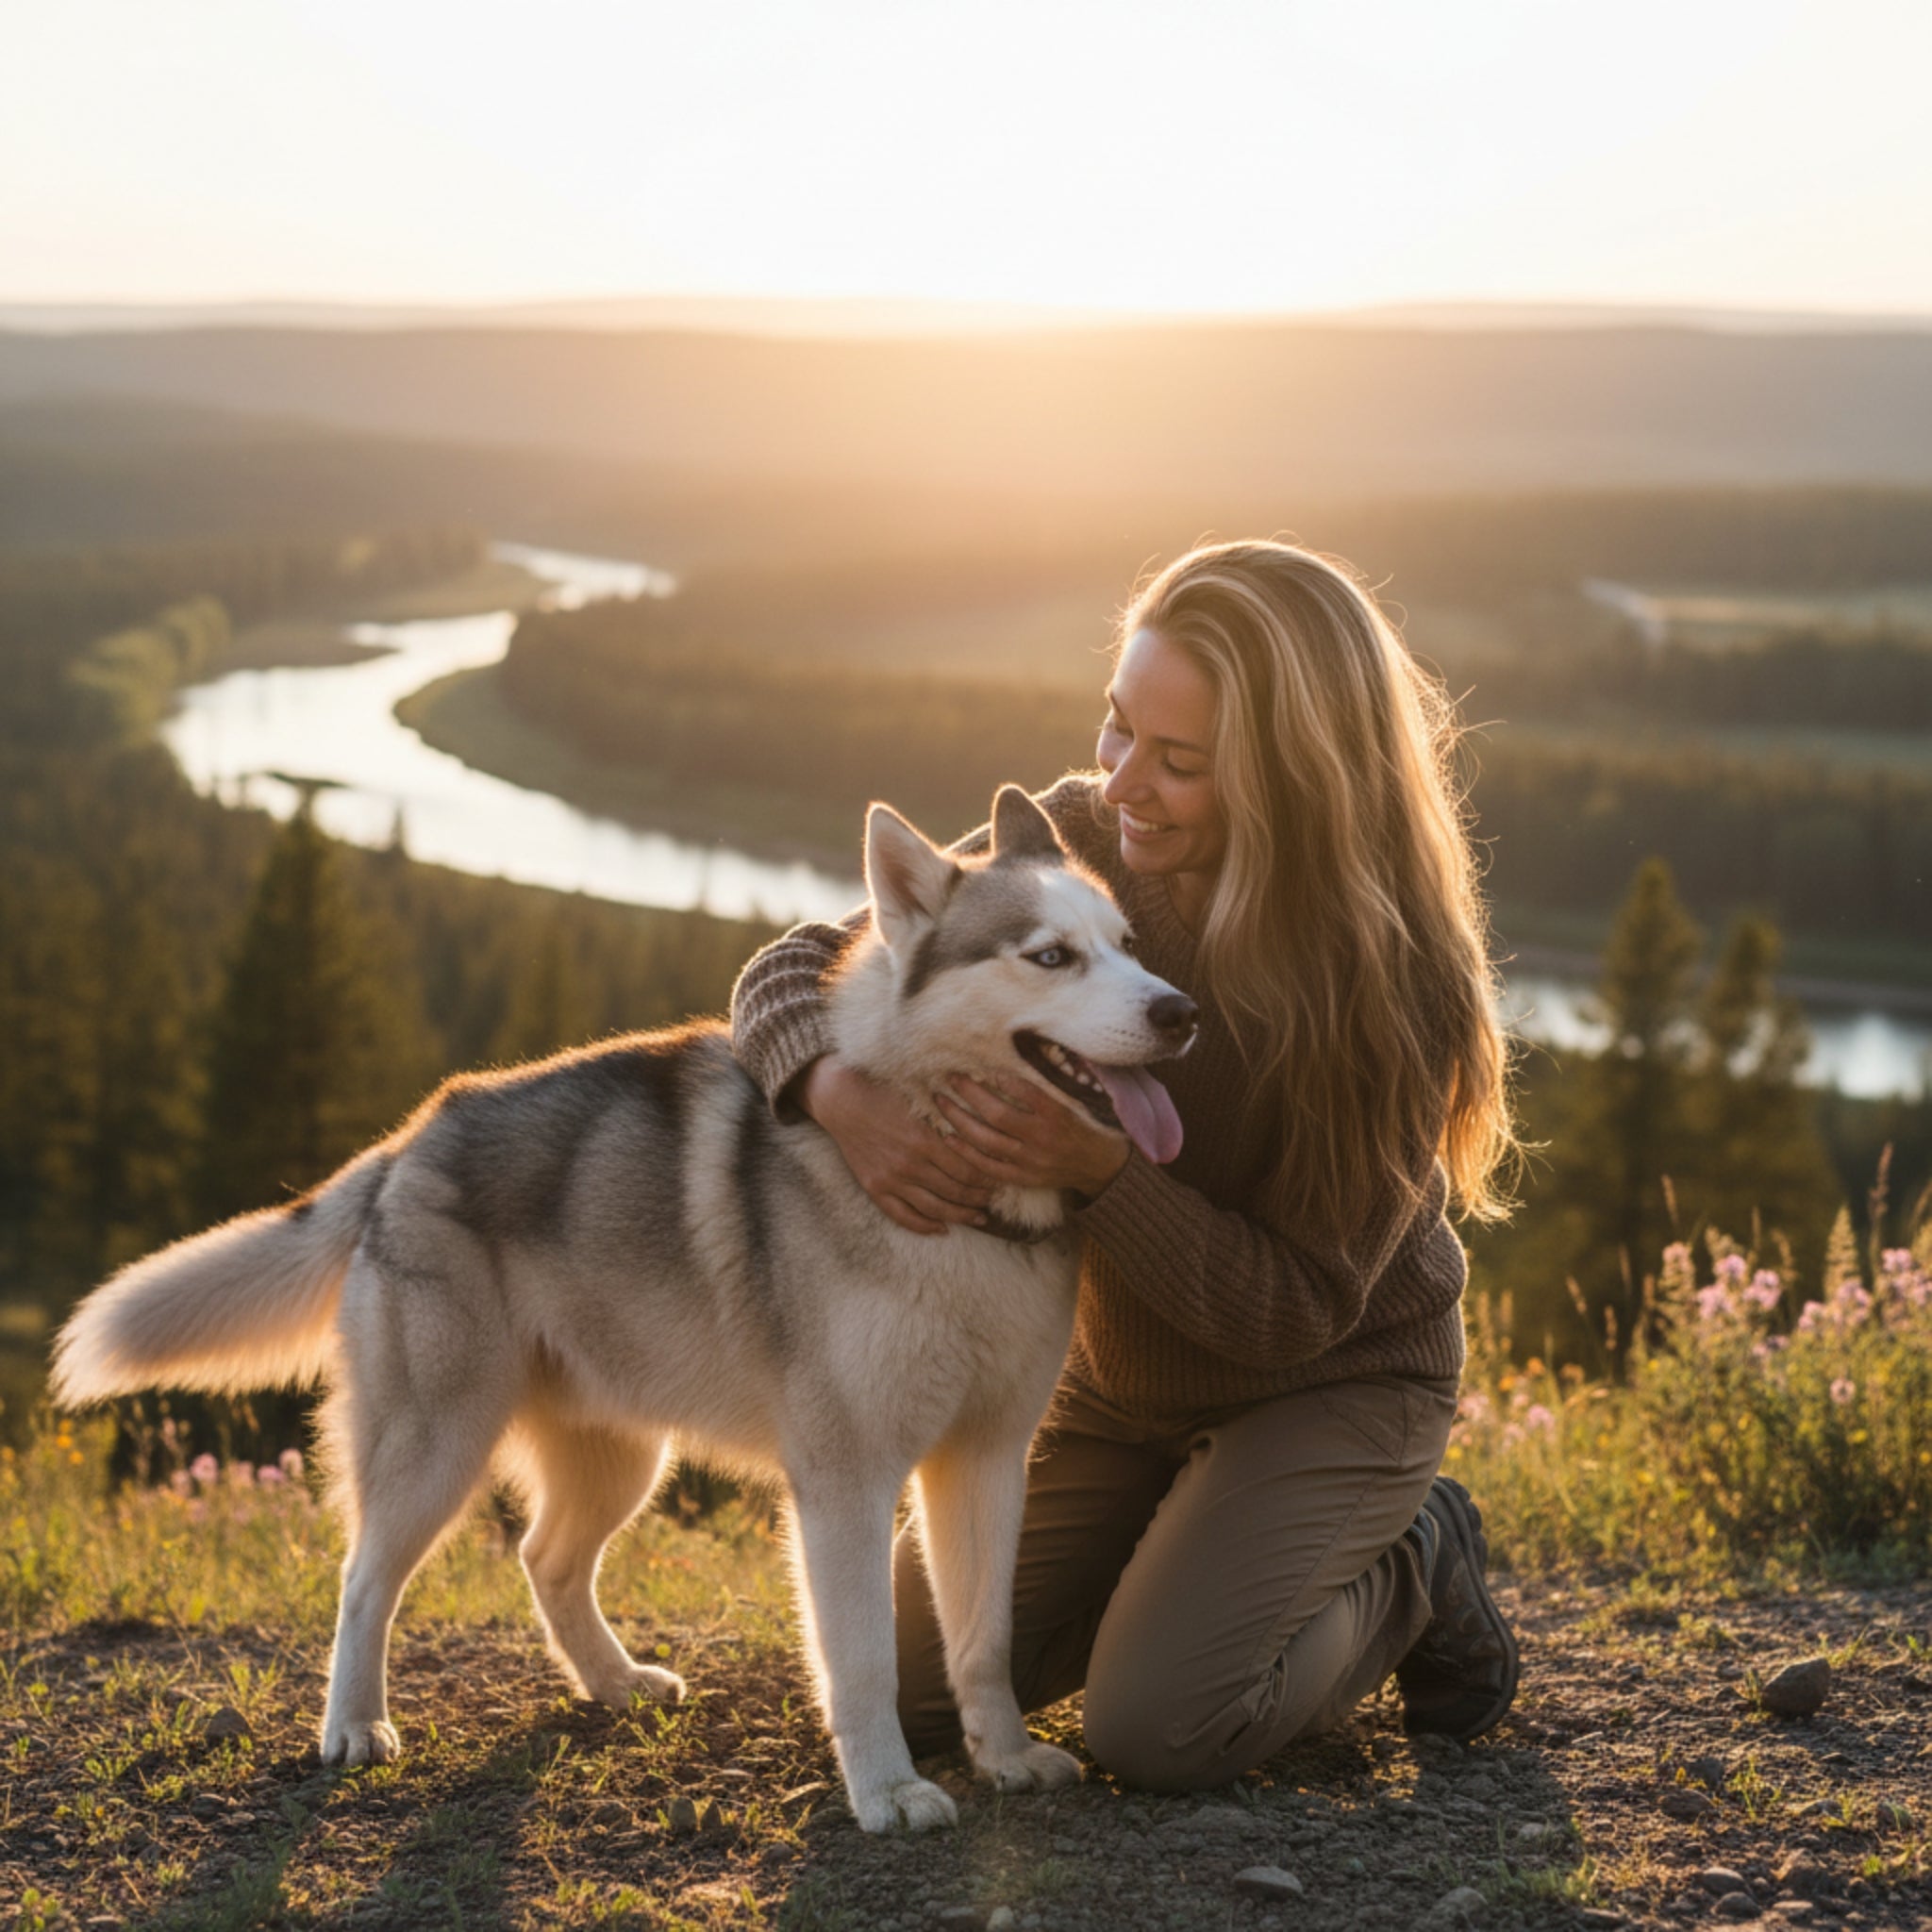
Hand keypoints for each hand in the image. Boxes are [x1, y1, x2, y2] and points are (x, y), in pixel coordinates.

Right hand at [798, 1055, 993, 1235]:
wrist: (843, 1101)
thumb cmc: (885, 1094)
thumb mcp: (921, 1100)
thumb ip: (948, 1118)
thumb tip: (982, 1128)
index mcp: (925, 1140)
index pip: (967, 1170)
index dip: (987, 1179)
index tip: (999, 1181)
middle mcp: (910, 1164)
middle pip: (955, 1191)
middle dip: (979, 1199)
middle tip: (993, 1201)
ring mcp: (891, 1180)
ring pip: (934, 1209)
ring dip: (959, 1215)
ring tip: (976, 1217)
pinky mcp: (875, 1189)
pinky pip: (903, 1217)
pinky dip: (925, 1226)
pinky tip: (942, 1229)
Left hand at [934, 1077, 1129, 1201]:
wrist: (1097, 1165)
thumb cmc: (1077, 1126)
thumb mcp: (1067, 1101)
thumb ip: (1038, 1088)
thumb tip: (1002, 1066)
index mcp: (1057, 1114)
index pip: (1028, 1093)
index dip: (1005, 1080)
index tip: (986, 1067)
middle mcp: (1043, 1137)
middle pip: (999, 1115)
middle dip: (970, 1095)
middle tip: (951, 1078)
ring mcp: (1031, 1161)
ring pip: (988, 1140)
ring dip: (960, 1120)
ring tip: (943, 1103)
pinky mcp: (1023, 1178)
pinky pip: (989, 1166)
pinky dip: (967, 1152)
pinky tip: (949, 1138)